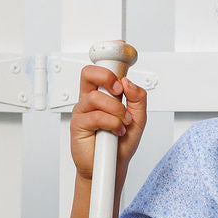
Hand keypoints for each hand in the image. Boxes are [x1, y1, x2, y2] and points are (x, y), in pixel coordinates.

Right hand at [69, 65, 147, 181]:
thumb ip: (138, 99)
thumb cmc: (121, 144)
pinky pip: (95, 117)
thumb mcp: (139, 120)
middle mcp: (91, 100)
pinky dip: (112, 124)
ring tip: (123, 123)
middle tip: (118, 90)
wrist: (113, 168)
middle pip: (89, 73)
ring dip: (116, 111)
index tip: (123, 49)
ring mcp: (83, 112)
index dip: (110, 57)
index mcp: (104, 95)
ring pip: (97, 98)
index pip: (102, 70)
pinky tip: (117, 132)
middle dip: (106, 76)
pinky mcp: (78, 126)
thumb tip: (129, 83)